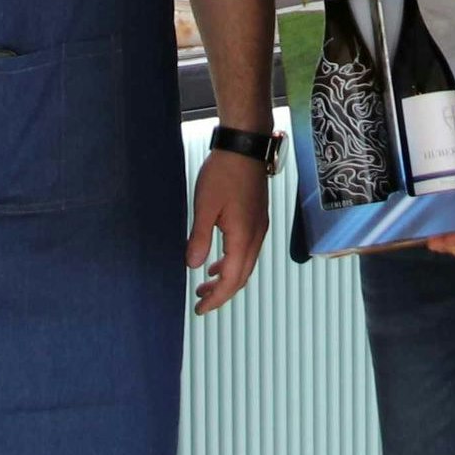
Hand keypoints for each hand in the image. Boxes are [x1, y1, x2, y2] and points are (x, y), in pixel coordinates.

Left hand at [186, 143, 270, 313]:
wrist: (245, 146)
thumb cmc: (224, 172)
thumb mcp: (204, 206)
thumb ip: (200, 238)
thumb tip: (194, 266)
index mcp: (243, 237)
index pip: (232, 280)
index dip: (216, 298)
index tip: (200, 309)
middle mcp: (256, 236)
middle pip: (242, 277)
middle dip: (222, 293)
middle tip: (201, 302)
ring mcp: (259, 227)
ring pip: (246, 264)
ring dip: (227, 278)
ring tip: (206, 285)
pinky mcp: (257, 218)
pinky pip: (247, 250)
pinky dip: (233, 262)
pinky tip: (218, 261)